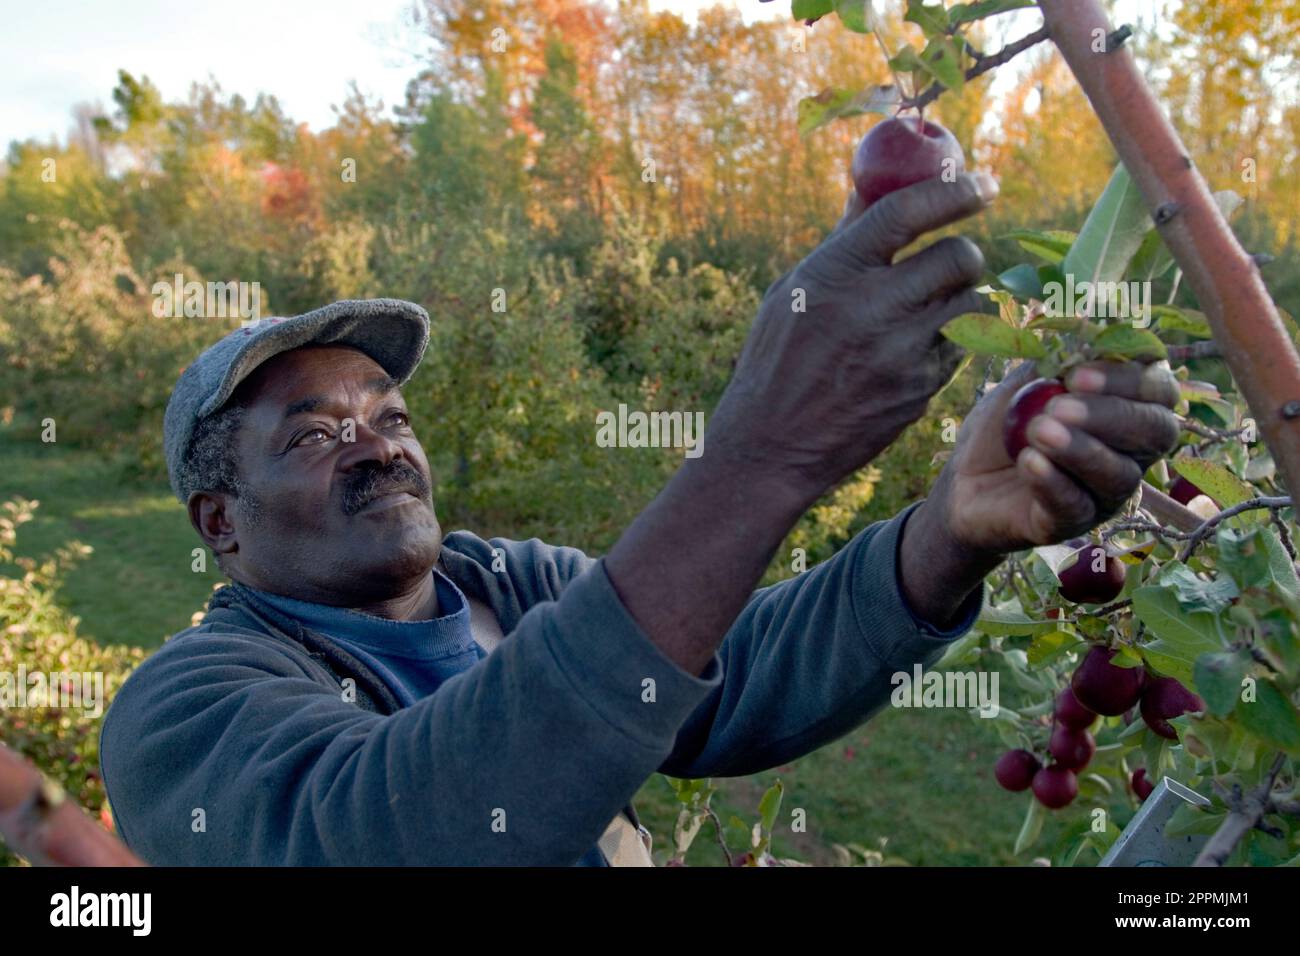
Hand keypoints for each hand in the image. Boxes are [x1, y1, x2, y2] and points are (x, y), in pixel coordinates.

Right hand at [704, 171, 999, 498]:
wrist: (771, 446)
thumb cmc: (777, 359)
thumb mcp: (793, 291)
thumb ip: (842, 241)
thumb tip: (871, 185)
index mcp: (833, 273)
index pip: (908, 211)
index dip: (954, 190)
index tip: (984, 182)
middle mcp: (870, 308)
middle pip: (957, 256)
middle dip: (963, 254)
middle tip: (950, 261)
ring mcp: (899, 354)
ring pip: (971, 302)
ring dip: (962, 298)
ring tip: (931, 308)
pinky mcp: (919, 390)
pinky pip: (959, 348)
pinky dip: (949, 340)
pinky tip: (916, 348)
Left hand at [928, 359, 1181, 554]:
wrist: (963, 478)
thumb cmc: (1005, 425)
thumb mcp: (1025, 383)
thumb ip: (1056, 357)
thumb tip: (1085, 320)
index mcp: (1127, 409)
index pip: (1159, 390)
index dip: (1128, 379)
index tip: (1076, 374)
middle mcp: (1130, 453)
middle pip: (1155, 432)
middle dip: (1110, 415)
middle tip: (1059, 406)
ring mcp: (1104, 493)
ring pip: (1119, 475)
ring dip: (1080, 450)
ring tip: (1037, 432)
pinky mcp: (1071, 524)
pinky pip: (1076, 506)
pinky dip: (1054, 482)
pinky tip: (1029, 462)